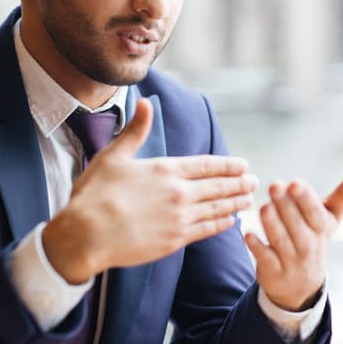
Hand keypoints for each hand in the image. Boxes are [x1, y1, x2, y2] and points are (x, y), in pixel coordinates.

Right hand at [44, 99, 258, 283]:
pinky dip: (222, 224)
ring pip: (217, 208)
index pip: (207, 165)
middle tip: (255, 182)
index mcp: (166, 169)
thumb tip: (145, 103)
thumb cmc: (95, 194)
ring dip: (235, 203)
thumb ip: (135, 131)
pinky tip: (230, 221)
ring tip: (249, 200)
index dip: (229, 165)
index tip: (244, 165)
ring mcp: (180, 218)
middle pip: (218, 186)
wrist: (86, 235)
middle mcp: (179, 192)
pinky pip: (206, 230)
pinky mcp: (175, 240)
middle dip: (239, 183)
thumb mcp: (114, 156)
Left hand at [244, 171, 342, 310]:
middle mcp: (308, 246)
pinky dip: (257, 247)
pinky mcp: (272, 272)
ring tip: (264, 207)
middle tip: (274, 185)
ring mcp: (291, 261)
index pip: (315, 213)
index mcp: (321, 229)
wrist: (301, 286)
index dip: (306, 198)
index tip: (295, 182)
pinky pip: (265, 259)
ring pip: (281, 241)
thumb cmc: (313, 238)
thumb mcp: (329, 218)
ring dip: (272, 224)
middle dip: (285, 205)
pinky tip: (248, 234)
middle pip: (297, 225)